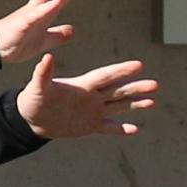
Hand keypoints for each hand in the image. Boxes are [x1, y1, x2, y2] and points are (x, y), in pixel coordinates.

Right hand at [0, 0, 95, 65]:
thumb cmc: (16, 42)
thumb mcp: (44, 41)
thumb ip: (58, 35)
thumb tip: (72, 30)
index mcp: (45, 10)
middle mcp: (38, 6)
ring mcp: (30, 13)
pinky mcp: (22, 25)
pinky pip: (36, 15)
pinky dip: (46, 8)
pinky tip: (57, 2)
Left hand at [20, 56, 155, 139]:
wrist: (31, 120)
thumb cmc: (33, 100)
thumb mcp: (38, 87)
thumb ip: (44, 73)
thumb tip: (47, 56)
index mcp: (83, 85)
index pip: (106, 76)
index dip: (121, 71)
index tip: (138, 65)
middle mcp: (92, 96)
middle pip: (118, 90)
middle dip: (136, 88)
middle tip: (155, 84)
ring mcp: (93, 111)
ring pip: (119, 106)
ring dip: (135, 104)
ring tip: (152, 101)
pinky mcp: (90, 126)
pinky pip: (109, 128)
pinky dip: (121, 129)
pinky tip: (135, 129)